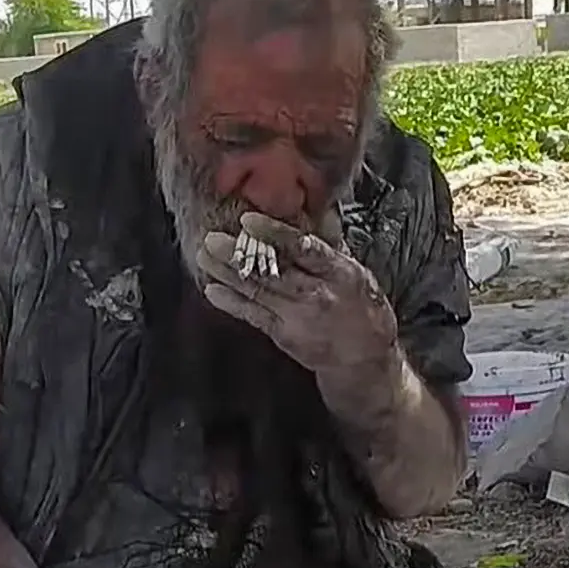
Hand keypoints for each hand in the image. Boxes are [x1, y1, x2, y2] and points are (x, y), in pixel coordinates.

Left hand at [197, 211, 401, 386]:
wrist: (364, 360)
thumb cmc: (363, 309)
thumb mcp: (355, 271)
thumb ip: (331, 242)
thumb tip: (318, 207)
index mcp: (339, 272)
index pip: (304, 248)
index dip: (275, 233)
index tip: (248, 220)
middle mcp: (317, 294)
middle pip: (273, 270)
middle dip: (239, 254)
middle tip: (212, 238)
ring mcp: (298, 317)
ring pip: (258, 291)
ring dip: (227, 274)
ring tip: (204, 257)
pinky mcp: (284, 335)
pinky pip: (253, 316)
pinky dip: (232, 303)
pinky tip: (213, 290)